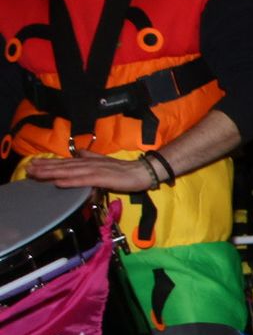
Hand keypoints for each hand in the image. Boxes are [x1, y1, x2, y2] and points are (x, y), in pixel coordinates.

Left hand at [28, 153, 156, 191]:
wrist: (142, 171)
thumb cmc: (124, 170)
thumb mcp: (104, 161)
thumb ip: (91, 156)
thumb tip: (77, 152)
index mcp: (89, 161)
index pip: (65, 162)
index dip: (48, 163)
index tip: (32, 164)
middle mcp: (89, 164)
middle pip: (63, 166)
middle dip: (45, 168)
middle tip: (28, 169)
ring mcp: (95, 170)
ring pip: (69, 172)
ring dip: (52, 173)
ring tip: (37, 175)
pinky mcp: (102, 178)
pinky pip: (83, 180)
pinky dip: (70, 181)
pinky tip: (59, 183)